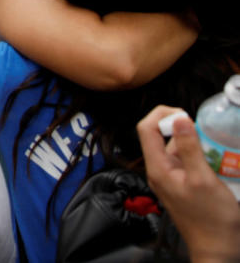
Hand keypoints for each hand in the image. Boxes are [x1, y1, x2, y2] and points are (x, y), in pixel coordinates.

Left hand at [137, 105, 239, 261]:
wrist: (218, 249)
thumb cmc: (212, 219)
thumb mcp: (202, 179)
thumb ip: (189, 148)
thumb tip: (178, 118)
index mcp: (158, 168)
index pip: (146, 128)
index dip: (161, 114)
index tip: (185, 114)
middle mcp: (159, 171)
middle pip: (160, 137)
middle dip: (182, 129)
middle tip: (206, 132)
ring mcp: (170, 179)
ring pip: (176, 150)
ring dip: (194, 144)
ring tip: (215, 149)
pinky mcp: (182, 185)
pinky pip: (185, 163)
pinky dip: (199, 157)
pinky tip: (216, 163)